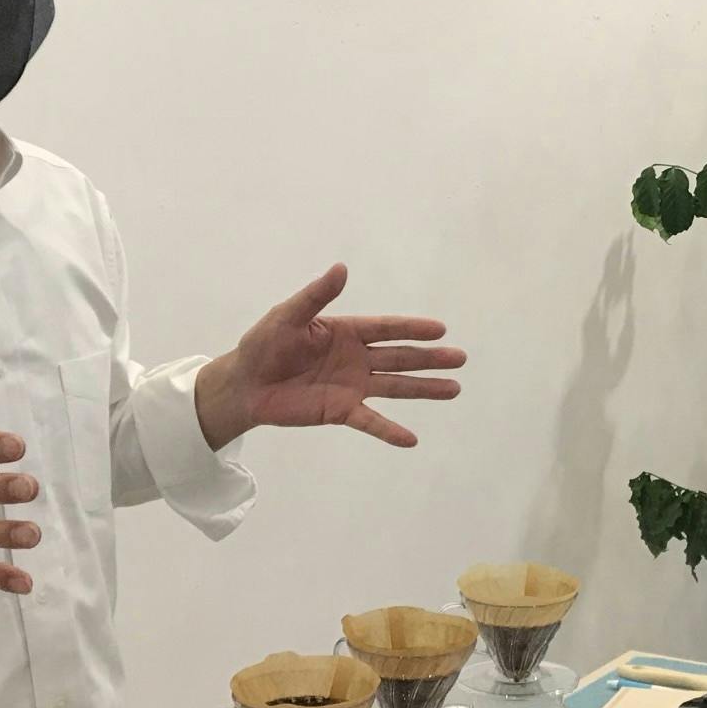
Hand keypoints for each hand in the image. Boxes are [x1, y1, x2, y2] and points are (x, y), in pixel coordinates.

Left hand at [197, 263, 464, 449]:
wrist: (245, 383)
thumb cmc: (264, 344)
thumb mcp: (288, 315)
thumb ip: (316, 296)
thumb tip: (342, 268)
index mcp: (345, 332)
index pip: (386, 329)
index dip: (413, 328)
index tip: (441, 329)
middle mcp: (356, 358)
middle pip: (400, 358)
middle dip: (430, 358)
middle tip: (461, 358)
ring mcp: (351, 386)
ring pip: (395, 387)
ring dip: (424, 389)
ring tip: (454, 389)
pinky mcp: (340, 411)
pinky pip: (370, 421)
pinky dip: (389, 431)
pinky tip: (411, 439)